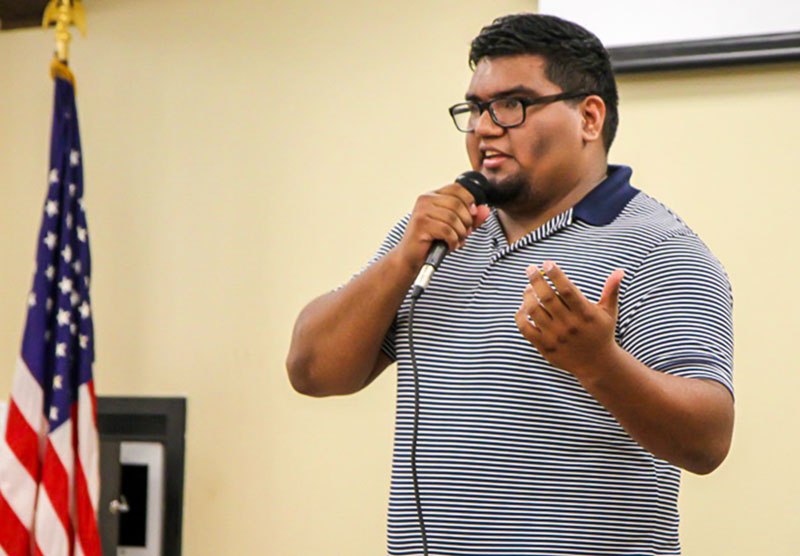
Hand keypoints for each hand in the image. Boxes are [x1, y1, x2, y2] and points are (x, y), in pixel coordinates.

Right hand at [395, 183, 490, 271]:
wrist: (410, 257)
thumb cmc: (431, 241)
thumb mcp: (455, 227)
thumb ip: (471, 218)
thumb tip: (485, 210)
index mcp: (432, 195)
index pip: (457, 188)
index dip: (469, 200)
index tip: (473, 213)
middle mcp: (425, 199)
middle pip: (457, 203)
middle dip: (466, 221)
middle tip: (465, 233)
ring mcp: (422, 211)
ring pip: (453, 218)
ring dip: (460, 233)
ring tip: (457, 241)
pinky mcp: (421, 224)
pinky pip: (447, 230)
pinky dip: (453, 240)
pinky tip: (450, 245)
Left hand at [515, 261, 624, 379]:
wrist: (597, 365)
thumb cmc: (602, 332)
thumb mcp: (609, 312)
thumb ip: (611, 290)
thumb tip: (620, 270)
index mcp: (586, 314)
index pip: (567, 290)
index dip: (556, 274)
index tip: (547, 263)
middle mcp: (570, 325)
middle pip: (548, 298)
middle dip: (536, 280)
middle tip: (530, 268)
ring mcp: (556, 337)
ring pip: (534, 311)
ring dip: (527, 296)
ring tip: (528, 288)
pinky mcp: (545, 347)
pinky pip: (526, 329)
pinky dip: (520, 316)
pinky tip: (523, 307)